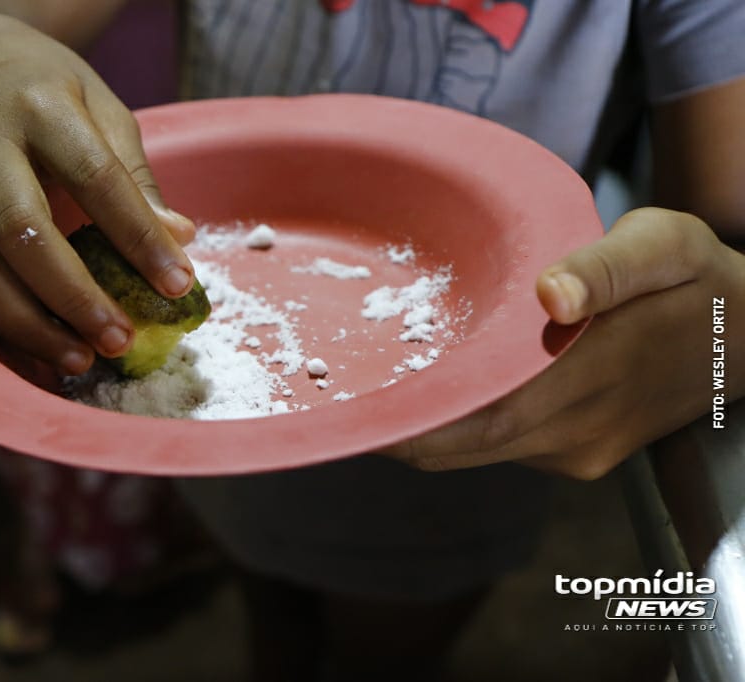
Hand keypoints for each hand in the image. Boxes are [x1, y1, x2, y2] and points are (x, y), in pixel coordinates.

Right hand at [0, 11, 195, 373]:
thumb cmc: (46, 90)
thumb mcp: (102, 110)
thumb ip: (135, 176)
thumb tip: (178, 239)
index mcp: (40, 109)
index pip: (95, 178)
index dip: (138, 236)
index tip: (178, 284)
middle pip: (22, 231)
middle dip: (74, 296)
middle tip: (120, 340)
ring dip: (28, 325)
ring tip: (79, 361)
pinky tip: (36, 354)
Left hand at [382, 208, 744, 478]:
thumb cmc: (698, 280)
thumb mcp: (665, 245)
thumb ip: (607, 268)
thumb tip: (552, 296)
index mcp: (591, 376)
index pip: (479, 417)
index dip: (411, 423)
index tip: (355, 410)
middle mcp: (577, 432)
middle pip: (462, 447)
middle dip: (400, 430)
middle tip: (342, 399)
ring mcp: (578, 452)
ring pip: (478, 451)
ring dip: (428, 428)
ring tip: (379, 388)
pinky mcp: (579, 456)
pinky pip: (501, 448)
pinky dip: (463, 427)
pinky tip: (441, 389)